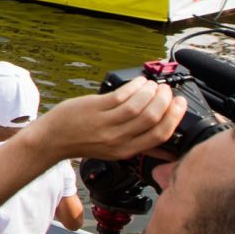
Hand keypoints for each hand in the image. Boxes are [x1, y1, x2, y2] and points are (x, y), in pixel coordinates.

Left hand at [28, 78, 189, 162]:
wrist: (54, 139)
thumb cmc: (85, 142)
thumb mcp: (116, 151)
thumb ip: (140, 148)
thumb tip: (169, 152)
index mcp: (126, 150)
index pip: (159, 135)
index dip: (174, 118)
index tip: (180, 104)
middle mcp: (117, 139)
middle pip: (151, 118)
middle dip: (164, 101)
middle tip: (168, 91)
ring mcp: (105, 123)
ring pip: (137, 106)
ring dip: (150, 92)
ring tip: (154, 85)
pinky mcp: (94, 108)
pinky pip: (120, 96)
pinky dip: (134, 87)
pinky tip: (139, 82)